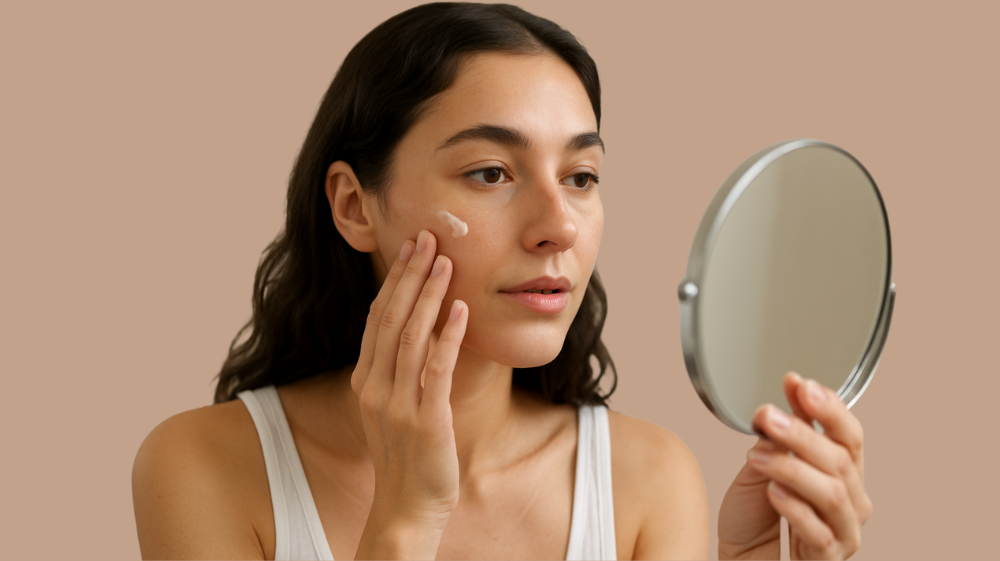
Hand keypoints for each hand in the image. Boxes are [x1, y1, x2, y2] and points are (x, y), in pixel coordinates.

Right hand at [351, 230, 467, 558]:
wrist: (407, 507)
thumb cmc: (407, 457)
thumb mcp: (393, 409)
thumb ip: (397, 372)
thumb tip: (417, 334)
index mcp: (365, 381)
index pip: (377, 318)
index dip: (394, 281)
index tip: (409, 248)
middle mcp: (375, 387)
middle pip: (390, 318)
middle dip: (410, 274)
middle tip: (427, 237)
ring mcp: (398, 403)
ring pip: (411, 336)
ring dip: (428, 295)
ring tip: (445, 261)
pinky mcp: (425, 419)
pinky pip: (435, 369)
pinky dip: (447, 336)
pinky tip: (460, 309)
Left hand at [718, 373, 871, 559]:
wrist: (743, 559)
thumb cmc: (756, 516)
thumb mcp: (763, 465)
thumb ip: (780, 432)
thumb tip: (793, 385)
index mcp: (843, 474)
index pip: (850, 436)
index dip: (831, 409)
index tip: (802, 386)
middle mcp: (852, 502)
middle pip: (840, 461)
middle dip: (803, 434)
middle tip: (768, 416)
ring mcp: (844, 532)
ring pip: (832, 494)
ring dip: (793, 469)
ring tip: (757, 456)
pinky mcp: (828, 558)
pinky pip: (818, 531)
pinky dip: (795, 508)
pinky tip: (773, 493)